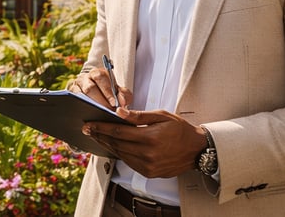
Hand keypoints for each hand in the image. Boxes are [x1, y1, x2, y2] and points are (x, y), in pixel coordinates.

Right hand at [71, 66, 131, 109]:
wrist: (98, 95)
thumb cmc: (110, 93)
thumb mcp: (119, 92)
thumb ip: (124, 95)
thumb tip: (122, 102)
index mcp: (98, 73)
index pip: (101, 78)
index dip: (107, 91)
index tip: (114, 103)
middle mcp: (85, 78)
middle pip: (89, 88)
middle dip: (100, 101)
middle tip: (108, 112)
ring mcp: (76, 86)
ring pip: (79, 95)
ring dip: (89, 105)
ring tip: (99, 115)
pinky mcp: (70, 95)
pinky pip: (72, 101)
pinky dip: (80, 108)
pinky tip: (88, 117)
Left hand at [82, 109, 207, 178]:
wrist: (197, 150)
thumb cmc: (180, 129)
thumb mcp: (161, 116)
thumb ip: (139, 115)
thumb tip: (119, 112)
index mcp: (150, 138)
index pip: (118, 132)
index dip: (101, 128)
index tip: (88, 124)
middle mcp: (147, 154)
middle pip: (116, 144)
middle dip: (100, 136)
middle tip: (87, 129)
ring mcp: (148, 166)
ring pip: (120, 154)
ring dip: (107, 145)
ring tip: (97, 136)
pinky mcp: (149, 173)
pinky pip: (128, 162)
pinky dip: (119, 153)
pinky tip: (112, 145)